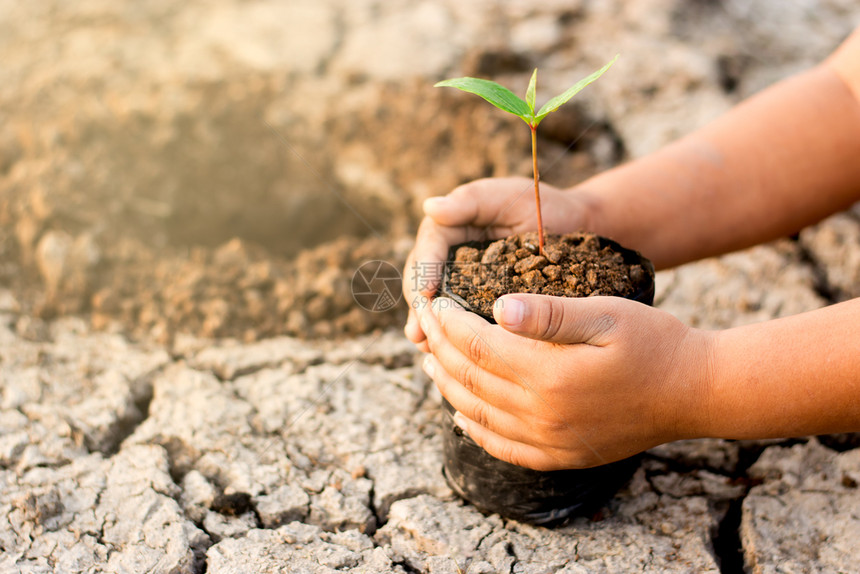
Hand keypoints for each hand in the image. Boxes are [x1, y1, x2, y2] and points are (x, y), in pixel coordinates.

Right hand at [403, 177, 587, 351]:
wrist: (577, 227)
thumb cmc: (542, 205)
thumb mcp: (507, 196)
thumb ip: (470, 200)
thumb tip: (430, 207)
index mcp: (451, 228)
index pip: (428, 249)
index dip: (423, 271)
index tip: (424, 293)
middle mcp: (451, 256)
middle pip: (423, 281)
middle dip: (420, 307)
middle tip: (418, 331)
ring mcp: (464, 281)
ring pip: (437, 304)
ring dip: (429, 326)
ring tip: (425, 346)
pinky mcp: (480, 301)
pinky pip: (460, 318)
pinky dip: (451, 335)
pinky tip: (446, 354)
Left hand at [419, 293, 714, 469]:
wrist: (694, 391)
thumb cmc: (653, 342)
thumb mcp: (605, 313)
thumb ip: (548, 314)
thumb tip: (495, 309)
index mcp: (550, 375)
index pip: (477, 345)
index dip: (446, 322)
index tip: (431, 300)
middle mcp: (543, 415)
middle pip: (470, 379)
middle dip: (438, 347)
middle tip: (421, 323)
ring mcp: (550, 442)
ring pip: (477, 412)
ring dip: (447, 383)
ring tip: (430, 359)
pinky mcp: (560, 456)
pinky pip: (502, 447)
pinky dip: (474, 428)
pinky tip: (460, 412)